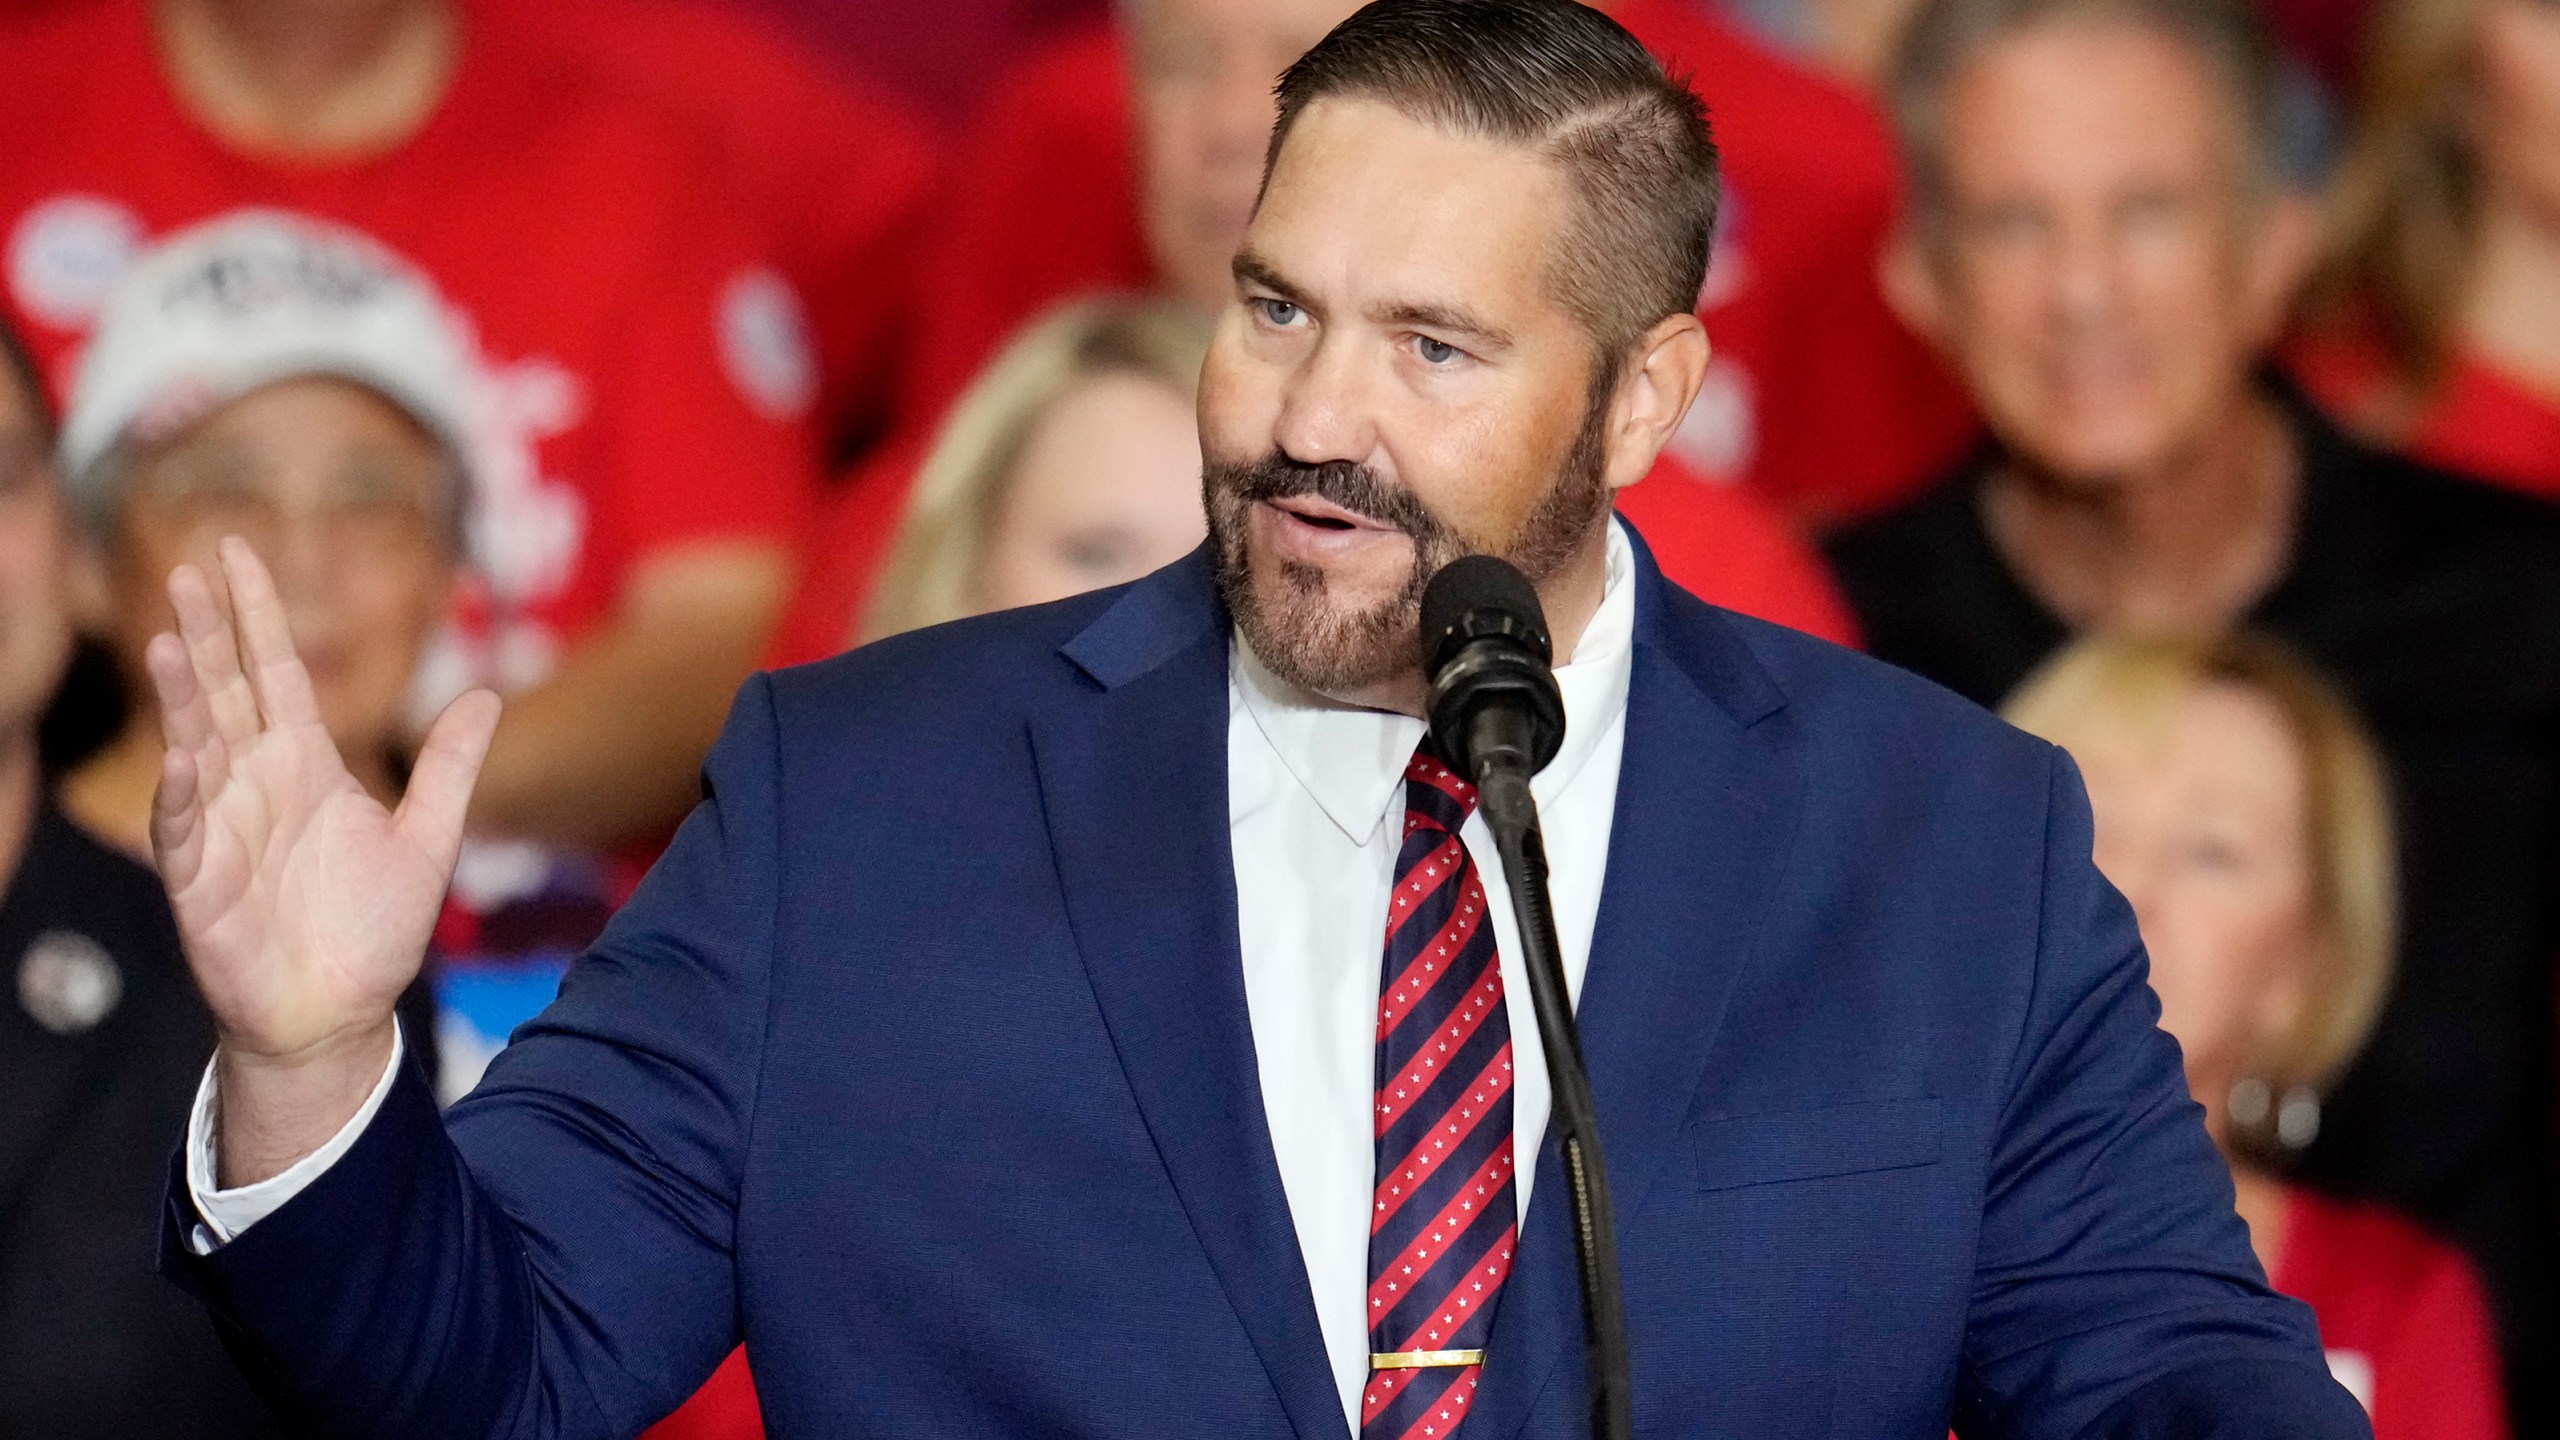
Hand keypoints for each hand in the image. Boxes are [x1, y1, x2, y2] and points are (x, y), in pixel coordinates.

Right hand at [150, 538, 499, 1076]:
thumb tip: (486, 695)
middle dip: (207, 631)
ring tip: (170, 641)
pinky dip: (181, 793)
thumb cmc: (372, 930)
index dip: (255, 614)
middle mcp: (255, 783)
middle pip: (226, 691)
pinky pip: (185, 829)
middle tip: (188, 567)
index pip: (274, 673)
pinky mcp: (201, 882)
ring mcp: (223, 827)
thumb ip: (450, 768)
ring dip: (182, 697)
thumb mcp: (429, 840)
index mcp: (306, 764)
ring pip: (195, 746)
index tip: (234, 550)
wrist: (341, 1014)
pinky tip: (182, 756)